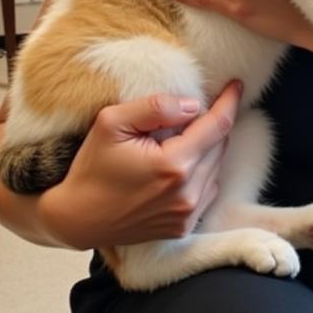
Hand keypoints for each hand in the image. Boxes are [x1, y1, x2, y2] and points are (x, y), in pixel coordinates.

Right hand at [38, 82, 240, 249]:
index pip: (218, 126)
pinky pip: (207, 189)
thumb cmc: (91, 167)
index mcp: (173, 165)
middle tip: (190, 112)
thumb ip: (155, 108)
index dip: (230, 102)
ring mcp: (187, 214)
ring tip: (177, 139)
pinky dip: (201, 170)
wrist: (76, 219)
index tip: (236, 84)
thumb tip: (193, 105)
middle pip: (220, 145)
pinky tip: (177, 164)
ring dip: (206, 147)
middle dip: (212, 123)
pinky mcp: (183, 227)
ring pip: (216, 167)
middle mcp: (187, 193)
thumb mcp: (112, 122)